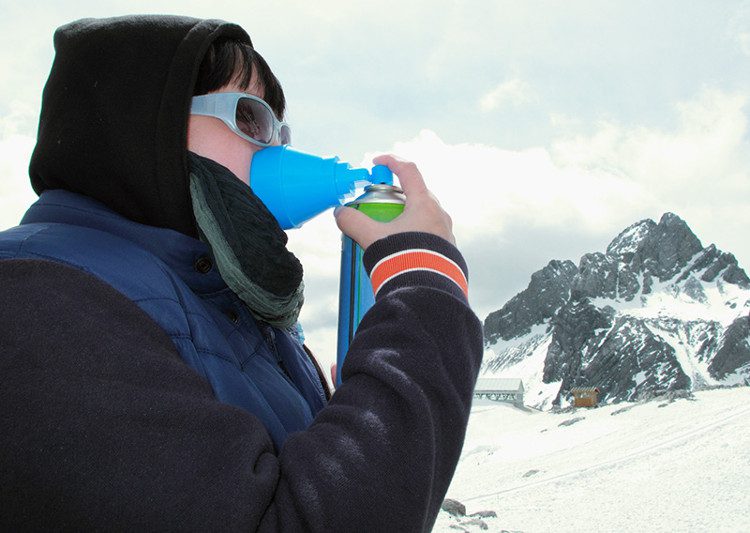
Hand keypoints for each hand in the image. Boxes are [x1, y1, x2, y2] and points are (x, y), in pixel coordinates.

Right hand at [334, 154, 454, 249]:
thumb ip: (352, 222)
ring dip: (407, 217)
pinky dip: (416, 235)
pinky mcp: (448, 251)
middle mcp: (439, 214)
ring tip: (390, 231)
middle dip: (397, 195)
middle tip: (380, 203)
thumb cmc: (402, 258)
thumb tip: (340, 213)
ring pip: (425, 216)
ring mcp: (446, 233)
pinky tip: (404, 249)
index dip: (391, 162)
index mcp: (424, 203)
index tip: (377, 162)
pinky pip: (431, 235)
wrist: (427, 289)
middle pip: (417, 194)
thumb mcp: (371, 237)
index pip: (409, 171)